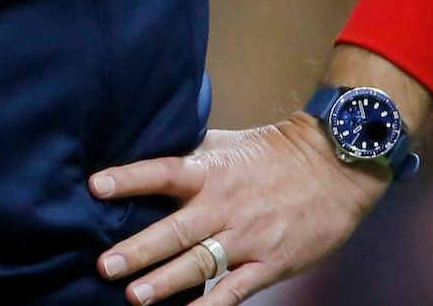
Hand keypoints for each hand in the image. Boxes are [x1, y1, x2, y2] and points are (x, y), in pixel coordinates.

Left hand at [89, 115, 387, 303]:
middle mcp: (223, 205)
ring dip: (166, 281)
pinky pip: (236, 290)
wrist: (336, 167)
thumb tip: (146, 145)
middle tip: (104, 264)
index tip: (95, 187)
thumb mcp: (228, 142)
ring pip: (200, 263)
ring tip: (134, 296)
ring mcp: (246, 238)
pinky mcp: (269, 264)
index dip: (129, 179)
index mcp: (211, 171)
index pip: (162, 172)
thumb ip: (190, 150)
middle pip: (174, 230)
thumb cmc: (276, 154)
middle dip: (138, 249)